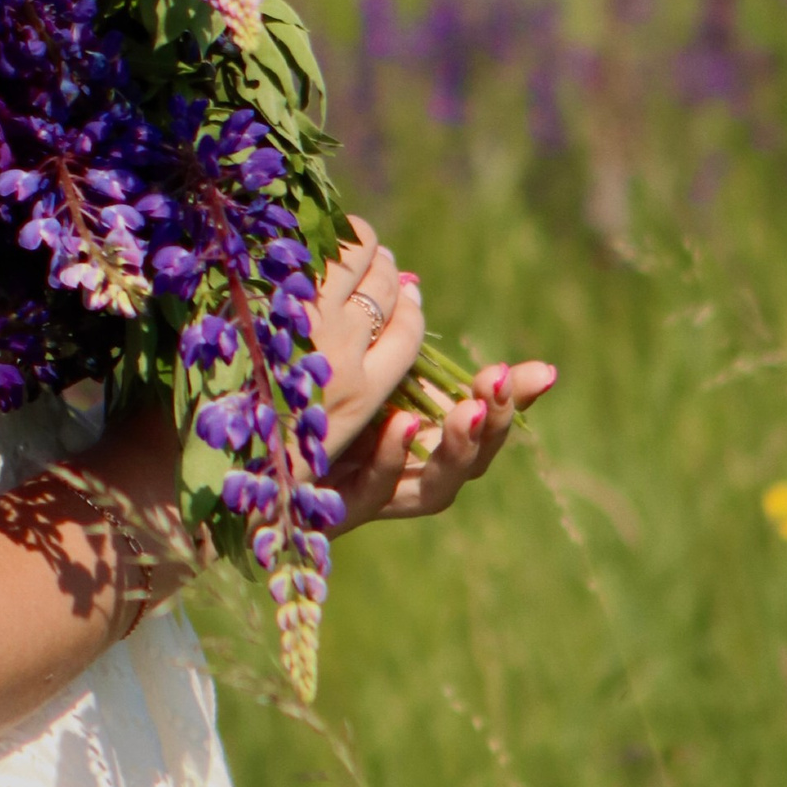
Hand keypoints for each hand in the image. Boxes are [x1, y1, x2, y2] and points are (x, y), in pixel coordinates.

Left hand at [309, 220, 555, 531]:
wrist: (244, 460)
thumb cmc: (299, 402)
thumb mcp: (347, 363)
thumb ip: (380, 334)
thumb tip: (407, 279)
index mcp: (423, 435)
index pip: (484, 419)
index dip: (516, 399)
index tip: (543, 371)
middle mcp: (410, 472)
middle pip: (473, 460)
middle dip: (495, 423)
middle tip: (500, 381)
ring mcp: (378, 494)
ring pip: (435, 489)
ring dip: (457, 448)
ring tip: (467, 410)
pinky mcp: (337, 507)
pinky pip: (374, 492)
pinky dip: (391, 459)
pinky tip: (400, 423)